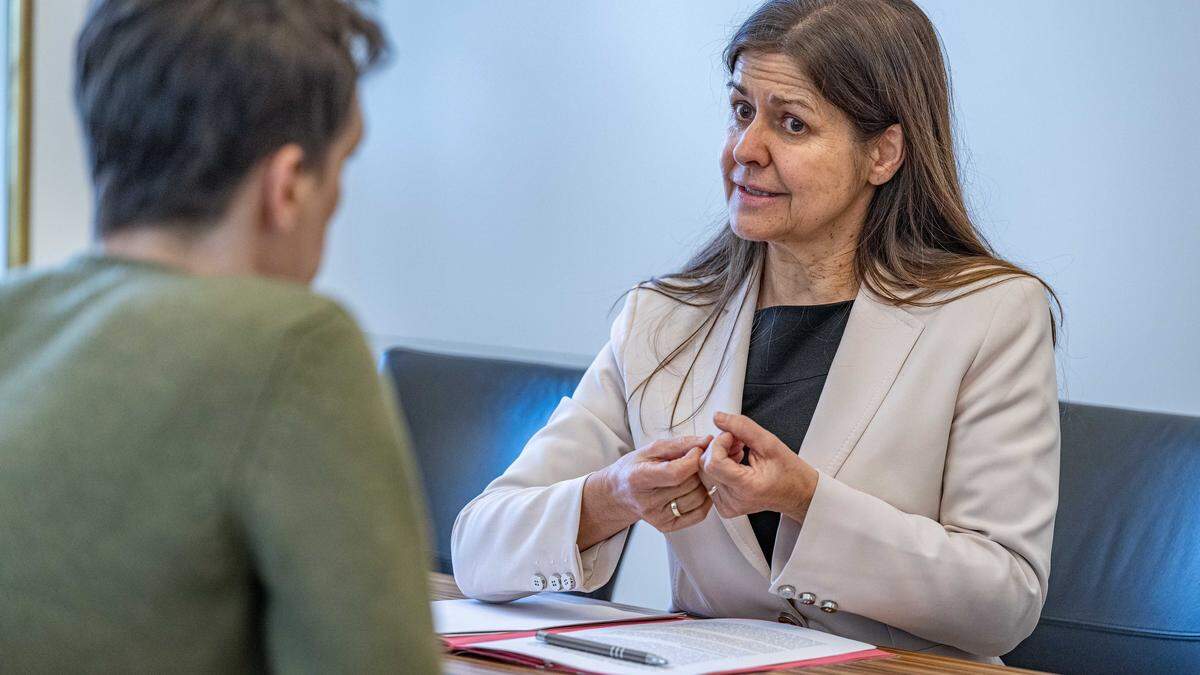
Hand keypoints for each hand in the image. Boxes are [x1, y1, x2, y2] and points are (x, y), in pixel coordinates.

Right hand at [590, 436, 713, 537]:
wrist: (619, 493)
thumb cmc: (634, 469)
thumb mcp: (651, 449)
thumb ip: (680, 444)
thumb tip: (707, 441)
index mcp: (639, 478)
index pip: (675, 473)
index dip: (692, 460)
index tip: (697, 450)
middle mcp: (647, 502)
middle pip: (688, 485)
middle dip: (698, 469)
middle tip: (696, 461)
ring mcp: (657, 517)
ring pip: (697, 498)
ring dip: (703, 484)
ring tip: (694, 474)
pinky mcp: (667, 526)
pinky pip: (699, 514)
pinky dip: (705, 499)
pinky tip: (696, 489)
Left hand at [699, 412, 818, 523]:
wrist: (797, 493)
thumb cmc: (789, 473)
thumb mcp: (769, 443)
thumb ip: (742, 427)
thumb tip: (719, 417)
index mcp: (746, 488)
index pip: (714, 463)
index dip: (720, 443)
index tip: (732, 436)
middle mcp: (733, 501)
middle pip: (704, 466)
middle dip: (717, 447)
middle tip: (737, 442)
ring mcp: (726, 505)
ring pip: (703, 472)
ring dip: (717, 455)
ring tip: (738, 452)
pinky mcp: (723, 505)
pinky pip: (708, 480)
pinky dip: (718, 466)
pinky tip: (734, 463)